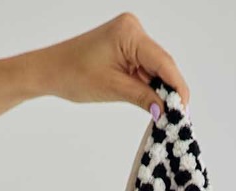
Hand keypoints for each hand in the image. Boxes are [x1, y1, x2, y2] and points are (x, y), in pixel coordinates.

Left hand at [31, 13, 189, 115]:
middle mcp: (133, 29)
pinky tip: (153, 102)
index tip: (185, 110)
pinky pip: (145, 68)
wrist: (50, 70)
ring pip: (155, 68)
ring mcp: (130, 37)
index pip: (163, 62)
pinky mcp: (126, 47)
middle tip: (178, 117)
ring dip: (160, 90)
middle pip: (162, 64)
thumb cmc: (74, 74)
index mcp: (130, 33)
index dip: (177, 87)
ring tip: (166, 114)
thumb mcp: (113, 88)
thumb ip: (143, 97)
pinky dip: (149, 86)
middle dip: (170, 90)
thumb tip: (165, 111)